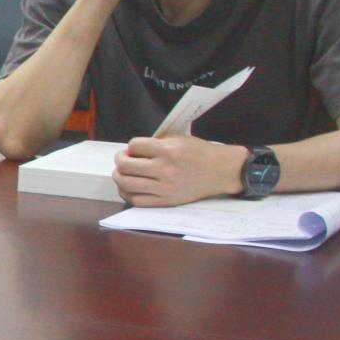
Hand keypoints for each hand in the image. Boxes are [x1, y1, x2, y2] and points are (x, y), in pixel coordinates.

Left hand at [112, 134, 245, 206]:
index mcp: (169, 151)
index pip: (134, 146)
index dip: (131, 146)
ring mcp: (165, 188)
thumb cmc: (199, 153)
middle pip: (126, 166)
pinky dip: (127, 193)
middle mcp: (166, 170)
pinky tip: (128, 187)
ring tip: (122, 173)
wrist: (221, 171)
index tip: (134, 149)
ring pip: (127, 184)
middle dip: (120, 160)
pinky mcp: (167, 201)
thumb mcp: (178, 138)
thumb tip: (131, 151)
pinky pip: (137, 201)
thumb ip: (154, 142)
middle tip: (123, 159)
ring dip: (119, 177)